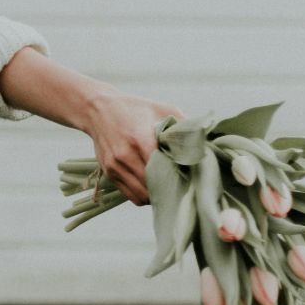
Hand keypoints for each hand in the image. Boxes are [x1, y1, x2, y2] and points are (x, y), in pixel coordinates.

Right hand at [83, 88, 184, 205]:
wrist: (97, 109)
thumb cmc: (135, 108)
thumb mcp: (161, 109)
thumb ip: (184, 125)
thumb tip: (206, 143)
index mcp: (140, 139)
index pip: (163, 170)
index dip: (179, 177)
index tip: (190, 177)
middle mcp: (125, 155)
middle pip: (153, 187)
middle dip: (169, 190)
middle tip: (183, 186)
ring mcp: (115, 166)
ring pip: (142, 196)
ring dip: (156, 196)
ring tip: (167, 188)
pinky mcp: (109, 173)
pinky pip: (131, 195)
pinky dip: (144, 196)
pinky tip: (152, 186)